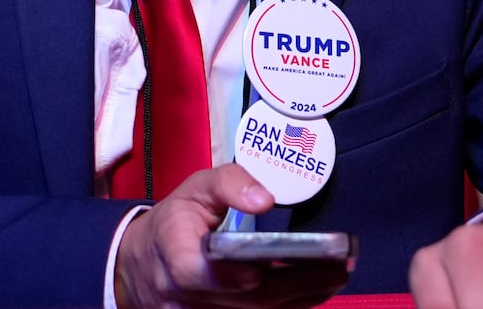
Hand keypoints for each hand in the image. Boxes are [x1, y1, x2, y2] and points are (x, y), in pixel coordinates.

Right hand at [113, 164, 350, 308]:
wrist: (144, 267)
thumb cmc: (174, 224)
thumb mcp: (193, 190)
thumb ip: (228, 185)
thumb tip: (264, 198)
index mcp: (177, 259)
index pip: (206, 274)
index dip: (240, 274)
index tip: (276, 260)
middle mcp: (190, 298)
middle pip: (249, 300)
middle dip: (298, 284)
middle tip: (339, 266)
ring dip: (302, 296)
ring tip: (336, 274)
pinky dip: (290, 304)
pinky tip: (315, 289)